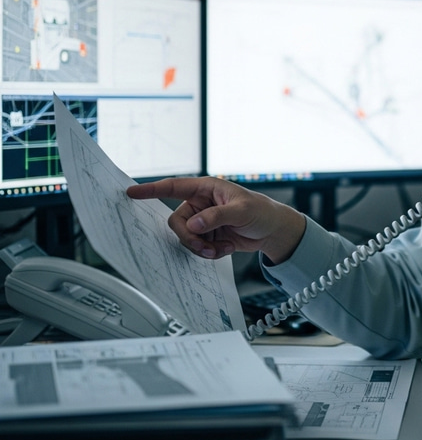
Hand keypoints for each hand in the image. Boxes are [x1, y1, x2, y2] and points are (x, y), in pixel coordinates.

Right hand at [126, 176, 306, 263]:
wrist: (272, 231)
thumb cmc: (261, 211)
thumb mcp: (242, 211)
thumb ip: (217, 216)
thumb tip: (194, 224)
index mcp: (207, 189)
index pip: (174, 187)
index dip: (151, 189)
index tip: (131, 192)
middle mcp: (201, 204)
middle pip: (178, 222)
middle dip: (189, 237)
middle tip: (205, 247)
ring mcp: (204, 221)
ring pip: (186, 238)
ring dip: (201, 248)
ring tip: (220, 248)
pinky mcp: (208, 236)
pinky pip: (197, 248)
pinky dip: (210, 252)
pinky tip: (226, 248)